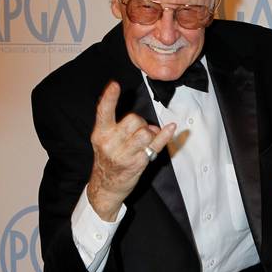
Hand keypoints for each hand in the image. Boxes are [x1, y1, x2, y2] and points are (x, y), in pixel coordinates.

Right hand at [87, 81, 175, 220]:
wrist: (106, 186)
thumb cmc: (108, 160)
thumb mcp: (105, 141)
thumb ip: (121, 128)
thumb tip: (149, 125)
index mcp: (100, 134)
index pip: (103, 111)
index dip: (109, 97)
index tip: (114, 85)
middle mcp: (110, 143)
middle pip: (133, 119)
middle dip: (140, 122)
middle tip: (138, 131)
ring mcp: (124, 154)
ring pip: (145, 132)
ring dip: (150, 133)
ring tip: (145, 141)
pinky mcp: (137, 163)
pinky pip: (155, 146)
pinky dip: (164, 136)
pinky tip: (171, 128)